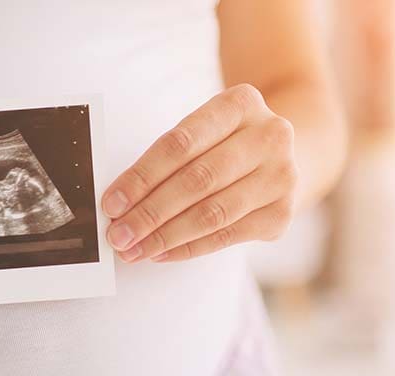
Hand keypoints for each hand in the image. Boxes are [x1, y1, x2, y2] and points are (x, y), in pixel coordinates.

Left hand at [102, 84, 298, 262]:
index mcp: (241, 103)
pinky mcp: (282, 214)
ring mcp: (281, 176)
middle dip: (149, 213)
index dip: (141, 177)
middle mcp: (269, 136)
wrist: (280, 155)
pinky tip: (161, 253)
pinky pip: (225, 236)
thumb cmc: (224, 142)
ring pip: (212, 213)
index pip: (180, 144)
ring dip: (165, 236)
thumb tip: (119, 202)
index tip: (112, 203)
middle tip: (118, 234)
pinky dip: (188, 248)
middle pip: (197, 181)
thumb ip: (165, 158)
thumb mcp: (201, 130)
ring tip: (134, 249)